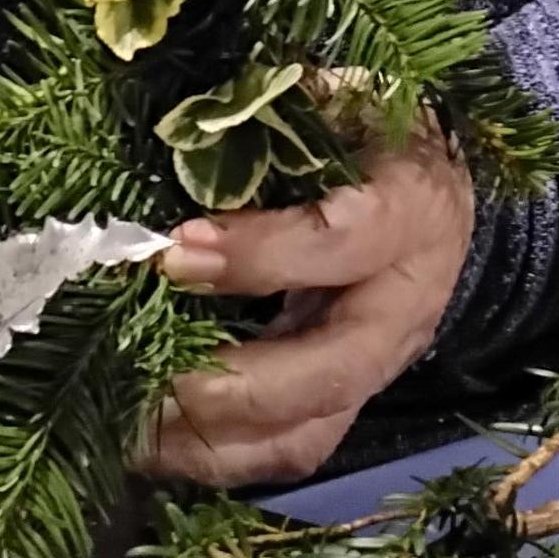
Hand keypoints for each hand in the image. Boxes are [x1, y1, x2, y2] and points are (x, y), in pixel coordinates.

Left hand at [140, 119, 473, 486]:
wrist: (436, 194)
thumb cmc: (371, 132)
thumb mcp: (338, 100)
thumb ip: (271, 114)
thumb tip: (181, 128)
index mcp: (409, 210)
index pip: (340, 243)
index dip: (257, 253)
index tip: (173, 249)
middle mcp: (403, 307)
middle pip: (326, 374)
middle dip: (224, 381)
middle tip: (133, 363)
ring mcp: (378, 369)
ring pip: (304, 434)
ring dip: (208, 438)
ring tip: (122, 420)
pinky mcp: (345, 403)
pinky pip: (283, 452)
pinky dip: (210, 457)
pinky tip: (143, 440)